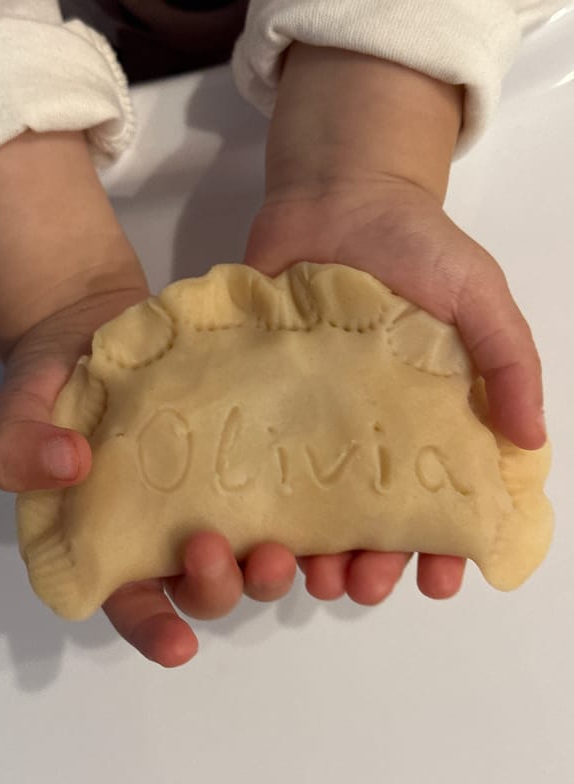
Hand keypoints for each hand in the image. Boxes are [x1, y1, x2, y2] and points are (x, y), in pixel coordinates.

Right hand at [0, 280, 296, 666]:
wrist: (106, 330)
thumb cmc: (60, 379)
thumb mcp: (20, 408)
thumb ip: (18, 445)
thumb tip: (67, 464)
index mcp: (115, 538)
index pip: (132, 600)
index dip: (155, 627)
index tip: (179, 644)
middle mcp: (175, 531)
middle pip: (207, 587)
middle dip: (224, 587)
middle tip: (231, 553)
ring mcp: (226, 499)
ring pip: (261, 559)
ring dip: (284, 572)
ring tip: (299, 557)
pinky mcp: (263, 465)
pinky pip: (302, 508)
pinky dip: (329, 531)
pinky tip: (350, 530)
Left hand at [244, 174, 544, 604]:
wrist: (334, 196)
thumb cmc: (415, 245)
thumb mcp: (480, 297)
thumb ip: (510, 363)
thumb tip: (529, 442)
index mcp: (423, 418)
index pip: (437, 499)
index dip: (443, 546)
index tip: (442, 579)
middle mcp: (364, 431)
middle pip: (369, 518)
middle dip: (372, 563)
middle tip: (364, 584)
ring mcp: (308, 419)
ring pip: (310, 508)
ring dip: (314, 551)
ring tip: (314, 573)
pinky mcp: (259, 399)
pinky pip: (255, 462)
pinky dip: (257, 504)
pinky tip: (256, 532)